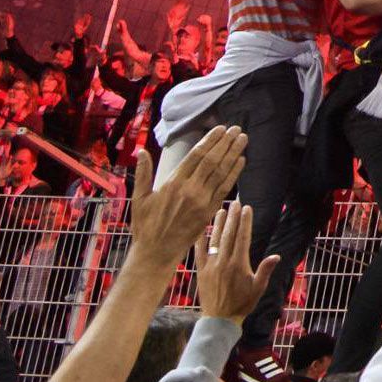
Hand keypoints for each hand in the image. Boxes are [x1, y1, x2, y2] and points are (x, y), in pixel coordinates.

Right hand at [130, 127, 245, 265]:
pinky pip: (225, 188)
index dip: (210, 141)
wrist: (156, 251)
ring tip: (242, 139)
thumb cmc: (145, 225)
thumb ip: (143, 174)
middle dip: (226, 143)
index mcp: (172, 183)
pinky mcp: (209, 211)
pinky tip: (241, 161)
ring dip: (234, 154)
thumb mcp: (139, 198)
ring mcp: (201, 201)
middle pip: (212, 161)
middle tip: (237, 129)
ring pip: (221, 172)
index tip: (221, 129)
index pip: (196, 156)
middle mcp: (189, 189)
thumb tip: (141, 152)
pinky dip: (234, 173)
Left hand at [194, 203, 277, 322]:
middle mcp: (224, 262)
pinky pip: (199, 252)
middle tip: (235, 203)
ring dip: (218, 224)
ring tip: (221, 210)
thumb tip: (276, 256)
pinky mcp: (201, 270)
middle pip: (229, 235)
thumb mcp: (258, 288)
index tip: (247, 209)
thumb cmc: (242, 303)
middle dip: (232, 217)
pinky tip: (201, 230)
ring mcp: (211, 265)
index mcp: (239, 265)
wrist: (219, 319)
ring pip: (214, 240)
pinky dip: (200, 240)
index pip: (243, 238)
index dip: (245, 222)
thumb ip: (265, 270)